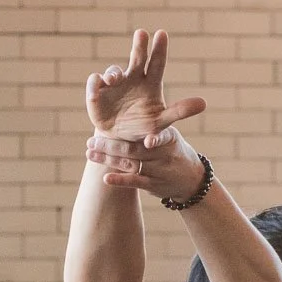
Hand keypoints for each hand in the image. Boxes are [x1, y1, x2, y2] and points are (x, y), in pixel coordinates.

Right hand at [86, 29, 205, 144]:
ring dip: (114, 73)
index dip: (159, 49)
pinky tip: (97, 89)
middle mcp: (132, 77)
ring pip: (113, 71)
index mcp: (150, 82)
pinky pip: (94, 83)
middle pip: (136, 58)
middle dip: (139, 45)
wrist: (119, 138)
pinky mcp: (97, 91)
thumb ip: (180, 111)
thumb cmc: (142, 128)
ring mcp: (114, 84)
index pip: (157, 63)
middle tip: (142, 33)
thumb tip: (204, 103)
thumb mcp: (161, 122)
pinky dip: (95, 85)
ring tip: (114, 79)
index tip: (162, 34)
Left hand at [86, 125, 205, 203]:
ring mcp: (157, 171)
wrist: (191, 179)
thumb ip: (151, 121)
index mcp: (168, 136)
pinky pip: (135, 182)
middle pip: (134, 149)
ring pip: (131, 164)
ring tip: (90, 153)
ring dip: (109, 160)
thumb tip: (125, 96)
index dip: (153, 137)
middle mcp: (163, 154)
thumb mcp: (169, 132)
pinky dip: (120, 180)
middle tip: (92, 141)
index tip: (146, 138)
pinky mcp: (152, 185)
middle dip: (111, 146)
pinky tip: (106, 179)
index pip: (158, 134)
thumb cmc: (174, 148)